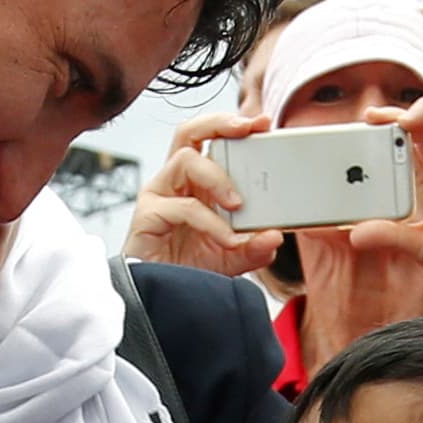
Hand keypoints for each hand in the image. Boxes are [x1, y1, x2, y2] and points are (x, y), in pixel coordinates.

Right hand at [120, 112, 286, 277]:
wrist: (160, 300)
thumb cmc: (188, 270)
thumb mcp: (232, 258)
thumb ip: (254, 246)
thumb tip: (275, 236)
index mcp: (195, 183)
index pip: (210, 140)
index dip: (233, 125)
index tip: (262, 122)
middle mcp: (174, 182)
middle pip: (189, 132)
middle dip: (219, 123)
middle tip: (247, 129)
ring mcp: (158, 196)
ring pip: (186, 160)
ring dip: (218, 178)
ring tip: (238, 204)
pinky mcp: (148, 216)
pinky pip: (184, 207)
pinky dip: (212, 223)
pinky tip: (228, 239)